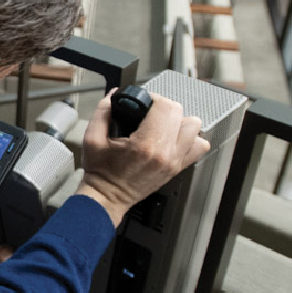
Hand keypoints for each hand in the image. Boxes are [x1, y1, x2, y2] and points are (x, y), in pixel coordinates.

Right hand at [75, 92, 208, 225]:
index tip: (144, 103)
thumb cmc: (101, 173)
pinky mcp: (178, 167)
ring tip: (164, 125)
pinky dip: (191, 138)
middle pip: (180, 113)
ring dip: (180, 121)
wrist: (107, 197)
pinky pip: (199, 147)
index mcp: (145, 145)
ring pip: (194, 127)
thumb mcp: (92, 139)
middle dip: (164, 108)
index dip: (154, 98)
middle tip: (150, 113)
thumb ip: (102, 112)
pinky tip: (175, 138)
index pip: (165, 107)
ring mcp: (174, 161)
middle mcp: (164, 153)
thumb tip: (113, 95)